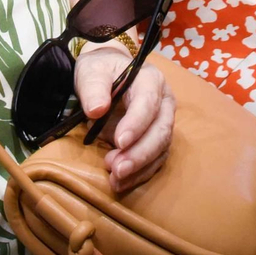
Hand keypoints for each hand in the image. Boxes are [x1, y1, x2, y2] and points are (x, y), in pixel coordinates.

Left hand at [74, 44, 174, 190]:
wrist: (106, 77)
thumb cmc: (100, 71)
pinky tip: (121, 183)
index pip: (148, 103)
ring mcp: (163, 123)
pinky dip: (139, 174)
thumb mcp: (91, 72)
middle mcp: (164, 102)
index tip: (119, 141)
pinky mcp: (157, 140)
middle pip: (160, 131)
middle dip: (140, 153)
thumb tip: (97, 109)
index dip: (136, 123)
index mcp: (151, 80)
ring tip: (115, 178)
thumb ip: (93, 88)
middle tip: (117, 169)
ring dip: (139, 167)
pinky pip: (154, 160)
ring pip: (160, 149)